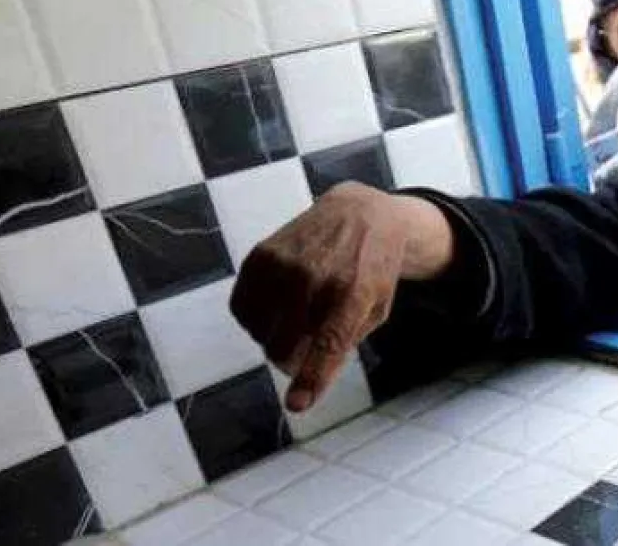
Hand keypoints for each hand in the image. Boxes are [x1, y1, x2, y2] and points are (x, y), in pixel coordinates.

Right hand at [231, 183, 454, 411]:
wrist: (361, 212)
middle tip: (304, 349)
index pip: (328, 344)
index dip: (310, 378)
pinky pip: (241, 309)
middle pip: (283, 347)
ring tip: (296, 319)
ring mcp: (284, 264)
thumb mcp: (376, 308)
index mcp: (353, 294)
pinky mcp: (261, 255)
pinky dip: (254, 319)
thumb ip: (344, 345)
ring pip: (259, 332)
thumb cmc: (371, 268)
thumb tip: (309, 384)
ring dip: (273, 338)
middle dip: (290, 360)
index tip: (296, 404)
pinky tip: (276, 307)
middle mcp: (315, 278)